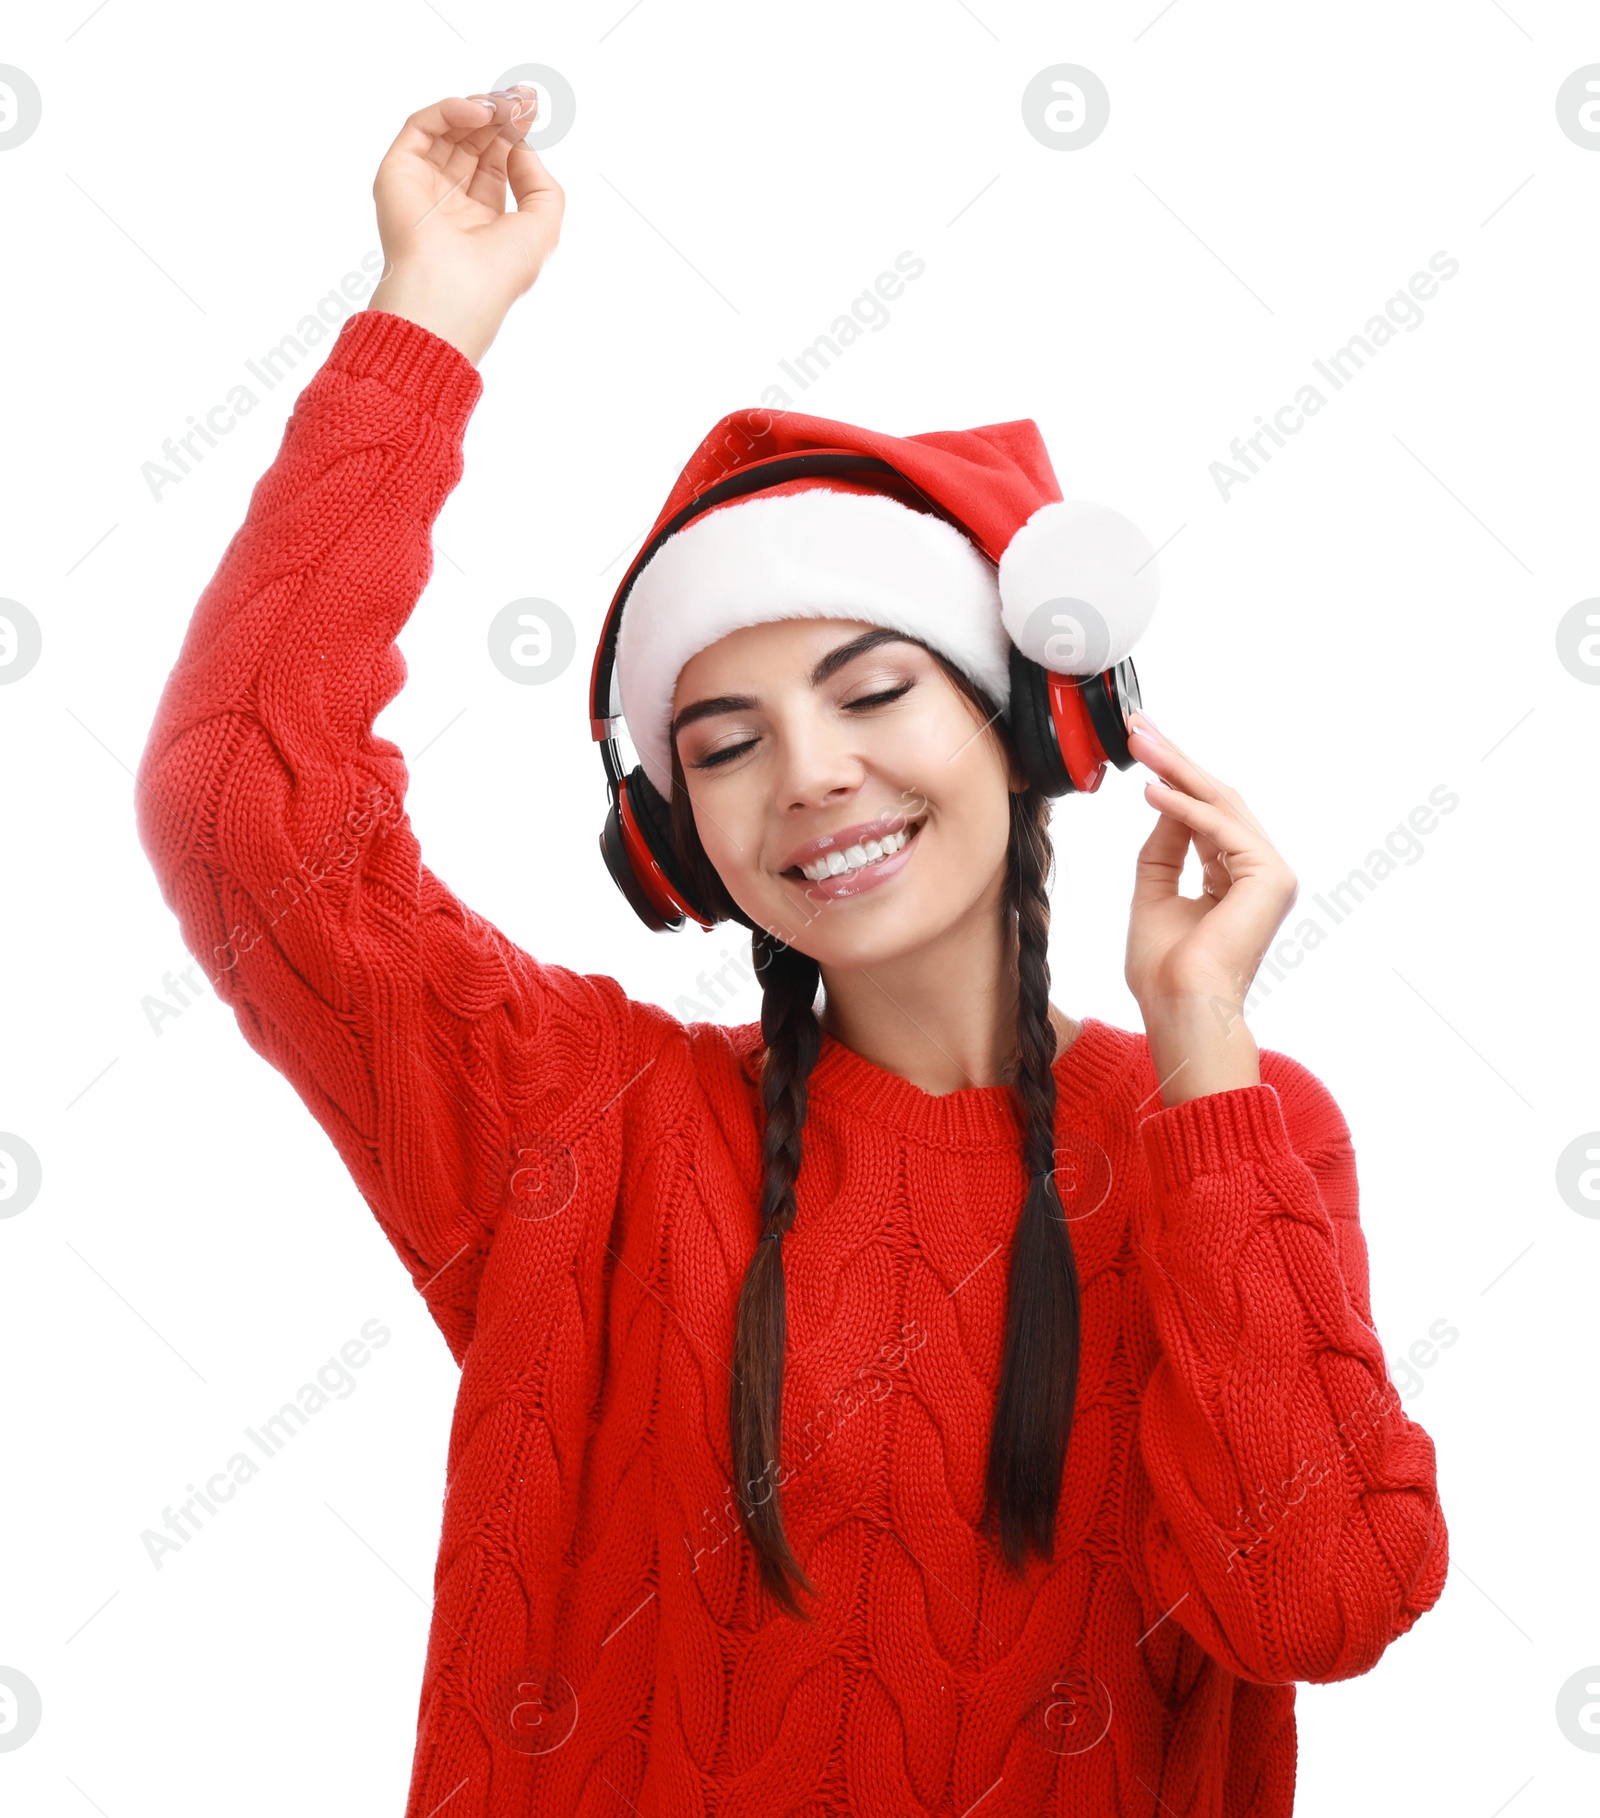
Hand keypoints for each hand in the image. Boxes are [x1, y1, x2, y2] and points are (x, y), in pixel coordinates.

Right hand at [368, 87, 564, 364]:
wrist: (451, 292)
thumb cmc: (499, 272)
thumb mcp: (543, 226)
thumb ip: (541, 182)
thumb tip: (520, 146)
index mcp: (482, 221)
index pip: (497, 163)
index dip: (515, 133)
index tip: (532, 106)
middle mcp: (450, 203)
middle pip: (474, 142)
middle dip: (500, 115)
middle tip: (523, 95)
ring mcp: (421, 187)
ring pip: (449, 130)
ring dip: (479, 109)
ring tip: (505, 103)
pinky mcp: (397, 173)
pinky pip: (421, 127)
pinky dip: (449, 111)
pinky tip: (479, 112)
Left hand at [1123, 710, 1298, 1103]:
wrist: (1180, 1008)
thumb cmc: (1164, 968)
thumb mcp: (1154, 891)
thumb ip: (1164, 846)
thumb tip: (1163, 798)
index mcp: (1236, 877)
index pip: (1206, 813)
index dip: (1174, 776)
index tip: (1142, 745)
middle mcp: (1259, 871)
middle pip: (1217, 800)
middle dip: (1176, 760)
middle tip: (1139, 726)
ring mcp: (1270, 873)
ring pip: (1221, 805)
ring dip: (1178, 771)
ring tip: (1141, 745)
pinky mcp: (1269, 877)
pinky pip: (1220, 829)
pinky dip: (1184, 807)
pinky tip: (1152, 790)